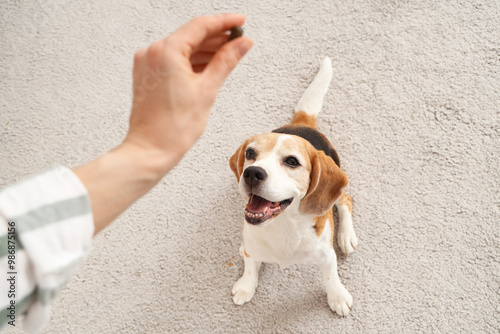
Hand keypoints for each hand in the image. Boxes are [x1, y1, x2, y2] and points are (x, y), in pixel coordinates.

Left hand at [125, 14, 252, 173]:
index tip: (240, 22)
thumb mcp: (207, 90)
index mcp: (166, 51)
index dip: (224, 22)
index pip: (201, 26)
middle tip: (239, 40)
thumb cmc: (172, 128)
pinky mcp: (147, 75)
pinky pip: (173, 60)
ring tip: (228, 54)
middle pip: (191, 35)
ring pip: (183, 48)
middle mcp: (153, 53)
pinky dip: (191, 61)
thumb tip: (241, 44)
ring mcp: (147, 63)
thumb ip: (226, 61)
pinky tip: (208, 66)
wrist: (150, 150)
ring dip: (205, 50)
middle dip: (216, 37)